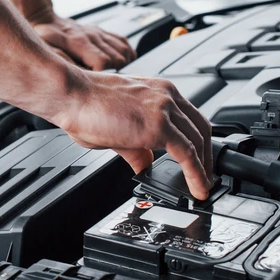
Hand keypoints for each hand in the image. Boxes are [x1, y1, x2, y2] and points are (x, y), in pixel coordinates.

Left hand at [28, 10, 135, 70]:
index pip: (103, 61)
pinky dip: (126, 53)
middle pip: (118, 58)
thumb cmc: (43, 38)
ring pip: (125, 50)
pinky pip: (123, 42)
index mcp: (79, 43)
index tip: (96, 81)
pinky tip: (119, 61)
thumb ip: (61, 63)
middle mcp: (93, 36)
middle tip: (103, 79)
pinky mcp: (102, 32)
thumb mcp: (46, 52)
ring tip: (112, 72)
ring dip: (123, 63)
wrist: (45, 20)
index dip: (102, 74)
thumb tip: (76, 76)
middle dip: (114, 72)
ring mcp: (99, 34)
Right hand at [55, 71, 212, 198]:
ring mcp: (164, 109)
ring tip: (202, 187)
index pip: (191, 118)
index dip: (199, 143)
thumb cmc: (85, 104)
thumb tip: (145, 163)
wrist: (72, 95)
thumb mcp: (117, 128)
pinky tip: (196, 187)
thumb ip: (136, 147)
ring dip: (204, 169)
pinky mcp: (159, 126)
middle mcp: (166, 96)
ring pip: (199, 142)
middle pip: (201, 128)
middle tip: (205, 177)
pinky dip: (196, 174)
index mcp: (158, 92)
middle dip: (206, 157)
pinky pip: (187, 154)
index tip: (199, 160)